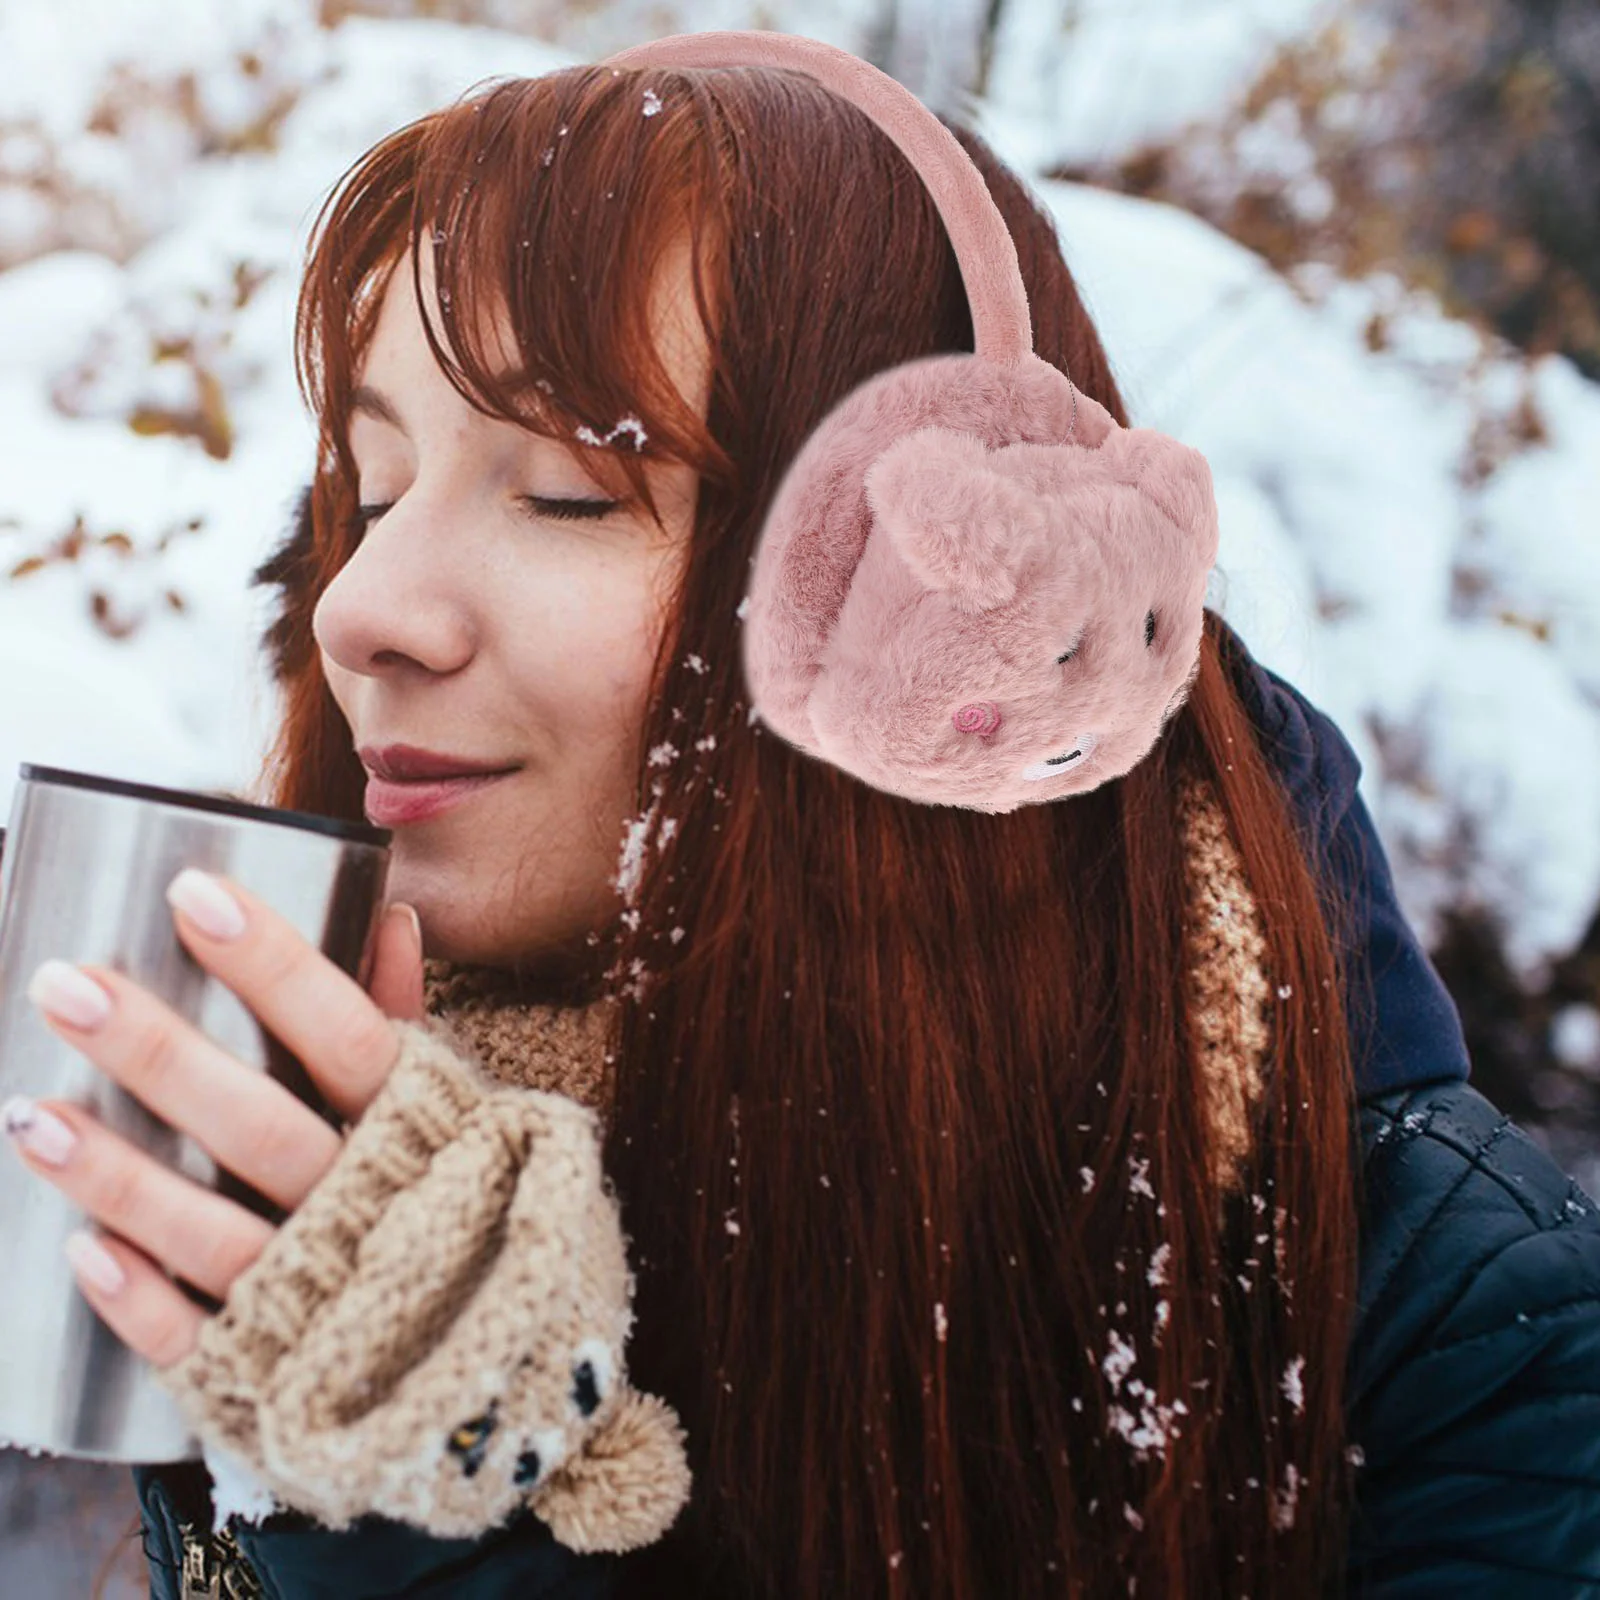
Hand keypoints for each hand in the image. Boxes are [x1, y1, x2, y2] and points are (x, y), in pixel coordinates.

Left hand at [0, 869, 425, 1368]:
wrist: (491, 1350)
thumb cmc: (448, 1195)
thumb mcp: (449, 1105)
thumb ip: (406, 1019)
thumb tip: (390, 914)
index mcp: (420, 1128)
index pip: (349, 1034)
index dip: (275, 965)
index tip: (195, 893)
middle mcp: (370, 1206)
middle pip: (262, 1124)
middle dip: (158, 1054)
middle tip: (63, 985)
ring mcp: (323, 1294)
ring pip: (214, 1233)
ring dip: (118, 1176)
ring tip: (27, 1112)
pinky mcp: (277, 1372)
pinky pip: (203, 1341)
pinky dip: (143, 1301)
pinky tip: (80, 1253)